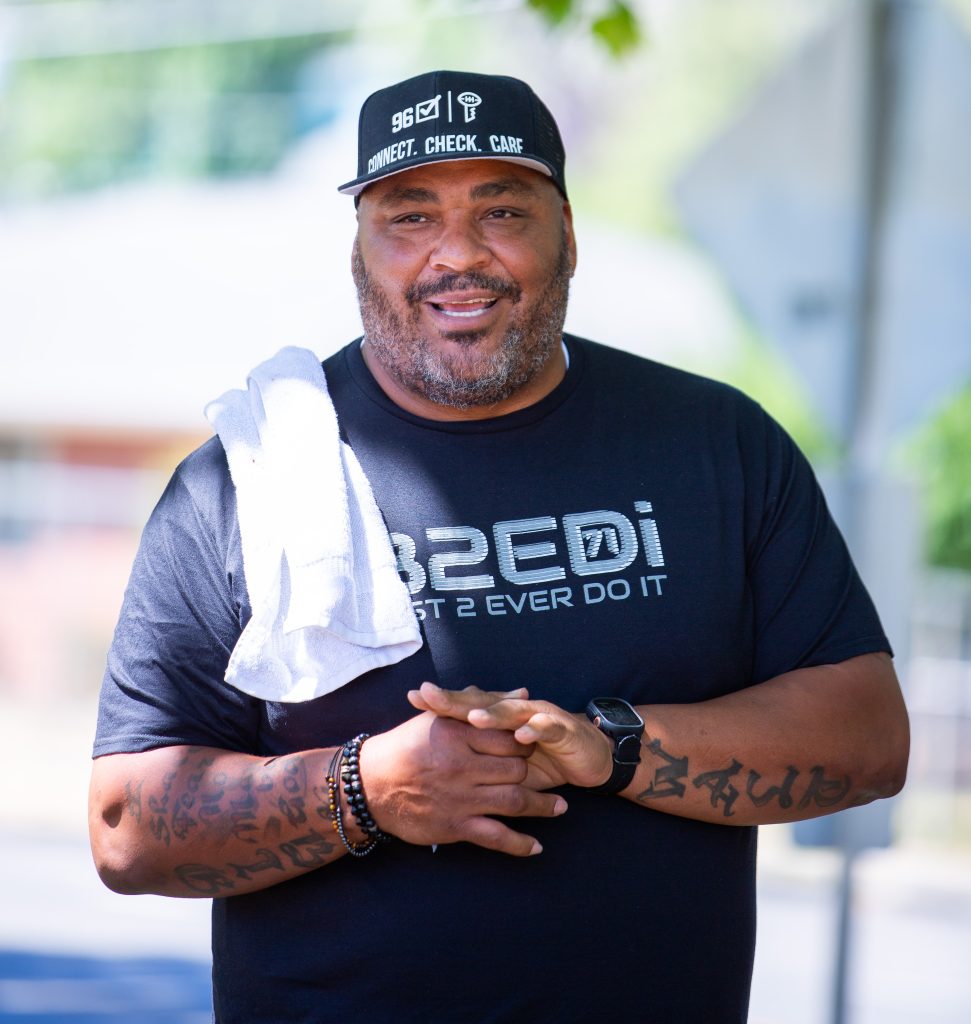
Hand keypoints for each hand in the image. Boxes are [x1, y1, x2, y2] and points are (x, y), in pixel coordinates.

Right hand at [359, 709, 566, 856]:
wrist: (370, 786)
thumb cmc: (405, 746)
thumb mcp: (437, 717)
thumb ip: (479, 704)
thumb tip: (520, 693)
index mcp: (457, 735)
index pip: (506, 736)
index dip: (525, 740)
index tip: (535, 743)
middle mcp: (461, 766)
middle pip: (515, 768)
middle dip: (534, 772)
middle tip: (548, 773)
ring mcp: (460, 798)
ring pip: (513, 802)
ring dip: (542, 807)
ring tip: (561, 808)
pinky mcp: (455, 826)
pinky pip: (495, 837)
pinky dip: (519, 843)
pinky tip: (537, 847)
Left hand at [410, 684, 613, 791]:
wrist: (589, 756)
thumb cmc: (542, 759)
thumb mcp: (505, 761)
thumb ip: (480, 756)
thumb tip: (441, 762)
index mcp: (500, 716)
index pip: (466, 705)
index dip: (441, 701)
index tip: (413, 696)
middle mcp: (517, 710)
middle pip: (482, 702)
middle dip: (456, 699)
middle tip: (431, 695)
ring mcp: (539, 717)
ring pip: (512, 712)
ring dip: (493, 714)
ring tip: (472, 717)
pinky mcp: (561, 730)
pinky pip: (546, 729)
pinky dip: (534, 732)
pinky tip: (521, 736)